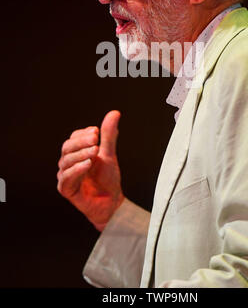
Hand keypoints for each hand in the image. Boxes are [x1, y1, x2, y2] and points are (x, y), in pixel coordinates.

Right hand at [57, 110, 123, 230]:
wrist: (111, 202)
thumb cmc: (107, 179)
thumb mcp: (109, 154)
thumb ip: (109, 136)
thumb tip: (115, 113)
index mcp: (76, 153)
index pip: (74, 138)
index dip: (84, 134)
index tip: (97, 132)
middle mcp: (68, 163)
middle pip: (67, 147)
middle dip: (82, 142)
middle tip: (96, 140)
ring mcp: (65, 176)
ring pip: (66, 161)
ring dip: (81, 154)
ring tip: (95, 152)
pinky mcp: (66, 189)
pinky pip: (67, 177)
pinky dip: (77, 169)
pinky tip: (87, 164)